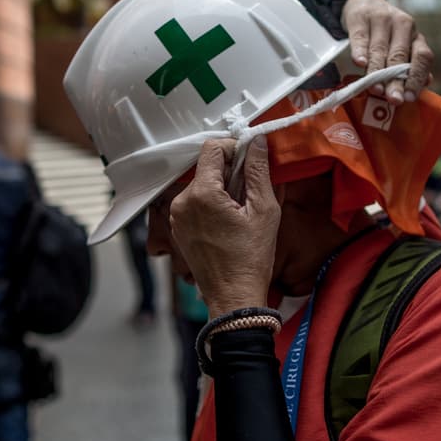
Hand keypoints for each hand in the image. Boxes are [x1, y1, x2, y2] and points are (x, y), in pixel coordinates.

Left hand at [168, 137, 280, 316]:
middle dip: (230, 171)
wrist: (234, 297)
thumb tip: (256, 143)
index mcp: (201, 194)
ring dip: (222, 188)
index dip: (233, 148)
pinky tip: (229, 221)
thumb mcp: (264, 210)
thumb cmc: (250, 259)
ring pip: (201, 185)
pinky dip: (212, 204)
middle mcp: (182, 202)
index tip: (250, 160)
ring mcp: (177, 217)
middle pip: (206, 167)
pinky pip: (195, 203)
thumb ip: (258, 171)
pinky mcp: (178, 229)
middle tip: (251, 189)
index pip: (212, 149)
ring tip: (242, 210)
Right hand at [341, 0, 433, 104]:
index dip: (416, 78)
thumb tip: (426, 83)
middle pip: (399, 56)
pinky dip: (360, 50)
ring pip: (379, 49)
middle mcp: (402, 25)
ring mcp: (381, 19)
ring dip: (377, 71)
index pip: (422, 57)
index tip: (409, 97)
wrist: (364, 2)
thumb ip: (412, 64)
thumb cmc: (385, 33)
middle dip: (396, 80)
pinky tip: (360, 63)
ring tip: (376, 89)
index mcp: (415, 36)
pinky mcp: (360, 17)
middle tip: (394, 99)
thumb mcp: (402, 45)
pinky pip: (360, 36)